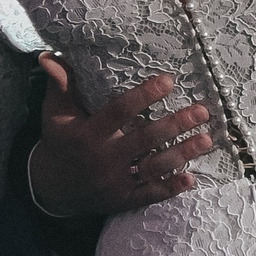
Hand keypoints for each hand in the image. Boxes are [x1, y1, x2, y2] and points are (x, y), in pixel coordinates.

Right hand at [28, 53, 212, 216]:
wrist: (51, 192)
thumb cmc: (58, 144)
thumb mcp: (54, 115)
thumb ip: (59, 85)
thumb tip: (49, 56)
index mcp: (88, 134)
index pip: (120, 112)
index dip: (144, 96)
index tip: (169, 81)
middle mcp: (104, 159)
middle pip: (145, 139)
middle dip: (176, 124)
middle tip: (201, 111)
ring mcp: (116, 182)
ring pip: (154, 167)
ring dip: (183, 153)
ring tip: (206, 139)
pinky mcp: (123, 200)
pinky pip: (150, 194)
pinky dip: (171, 188)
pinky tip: (192, 178)